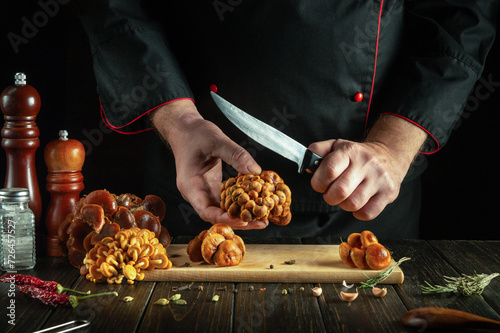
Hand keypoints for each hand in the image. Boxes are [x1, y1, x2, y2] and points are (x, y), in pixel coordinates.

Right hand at [150, 99, 266, 229]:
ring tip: (262, 218)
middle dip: (238, 221)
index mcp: (190, 186)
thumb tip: (255, 170)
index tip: (244, 221)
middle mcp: (196, 193)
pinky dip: (239, 204)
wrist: (184, 128)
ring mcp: (203, 191)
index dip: (225, 219)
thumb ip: (235, 154)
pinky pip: (225, 201)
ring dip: (240, 215)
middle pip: (216, 215)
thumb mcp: (216, 140)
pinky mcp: (211, 187)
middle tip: (261, 223)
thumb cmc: (195, 133)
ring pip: (221, 210)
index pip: (206, 211)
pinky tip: (254, 204)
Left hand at [308, 139, 404, 219]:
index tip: (320, 184)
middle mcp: (366, 163)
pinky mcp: (389, 192)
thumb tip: (307, 166)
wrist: (389, 155)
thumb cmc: (357, 155)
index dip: (319, 182)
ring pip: (353, 204)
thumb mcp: (336, 146)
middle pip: (340, 191)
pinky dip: (359, 212)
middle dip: (330, 197)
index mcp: (349, 151)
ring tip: (346, 196)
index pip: (329, 170)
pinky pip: (367, 213)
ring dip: (344, 205)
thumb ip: (317, 151)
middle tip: (332, 193)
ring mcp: (379, 179)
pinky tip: (359, 202)